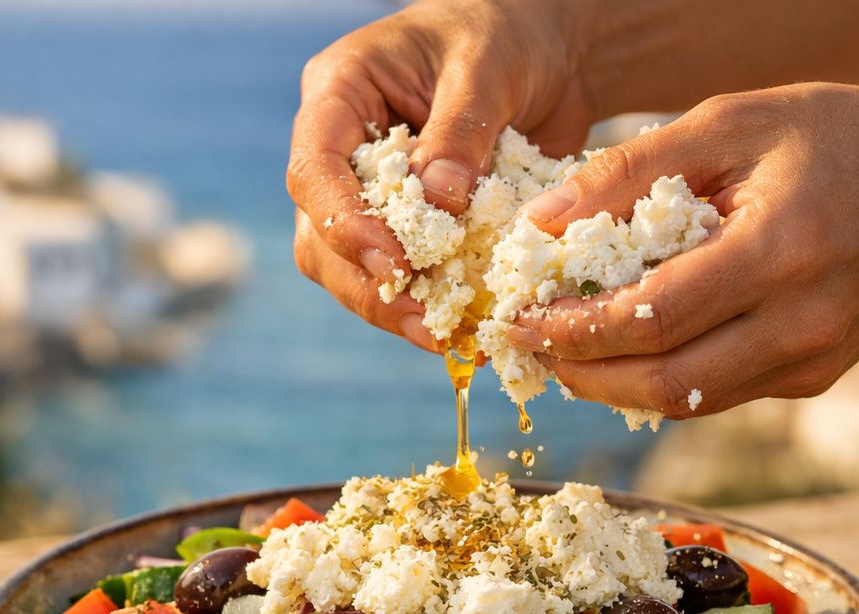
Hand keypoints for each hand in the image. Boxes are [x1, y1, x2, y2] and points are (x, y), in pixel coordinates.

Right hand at [289, 0, 595, 352]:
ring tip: (446, 335)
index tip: (394, 263)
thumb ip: (460, 132)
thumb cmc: (505, 34)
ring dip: (394, 309)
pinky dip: (430, 306)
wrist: (545, 49)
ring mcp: (371, 193)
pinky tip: (464, 331)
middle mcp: (342, 149)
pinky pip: (402, 278)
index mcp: (340, 94)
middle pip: (319, 236)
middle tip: (425, 320)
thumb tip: (441, 206)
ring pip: (350, 270)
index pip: (313, 170)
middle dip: (368, 284)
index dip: (344, 224)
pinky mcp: (410, 227)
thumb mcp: (486, 68)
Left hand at [505, 84, 858, 417]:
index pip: (651, 318)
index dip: (574, 329)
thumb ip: (633, 171)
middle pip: (663, 383)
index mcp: (779, 252)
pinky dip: (662, 379)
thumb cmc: (842, 138)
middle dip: (582, 373)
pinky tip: (627, 349)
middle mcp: (799, 324)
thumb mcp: (735, 122)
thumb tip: (543, 224)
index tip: (520, 318)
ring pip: (688, 403)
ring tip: (566, 352)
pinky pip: (720, 394)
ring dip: (614, 387)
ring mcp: (811, 362)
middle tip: (530, 347)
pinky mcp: (814, 378)